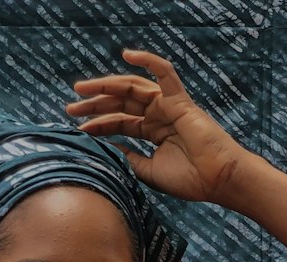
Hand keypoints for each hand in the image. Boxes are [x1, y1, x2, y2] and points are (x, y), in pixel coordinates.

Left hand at [65, 47, 252, 206]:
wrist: (216, 180)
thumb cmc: (189, 179)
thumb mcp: (148, 171)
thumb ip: (129, 159)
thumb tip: (106, 149)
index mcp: (151, 132)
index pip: (119, 123)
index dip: (97, 125)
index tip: (77, 129)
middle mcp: (157, 115)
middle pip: (120, 103)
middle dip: (94, 104)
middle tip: (70, 108)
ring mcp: (168, 105)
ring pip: (132, 88)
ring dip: (106, 86)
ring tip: (82, 89)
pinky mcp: (179, 100)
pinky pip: (164, 73)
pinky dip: (148, 61)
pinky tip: (127, 55)